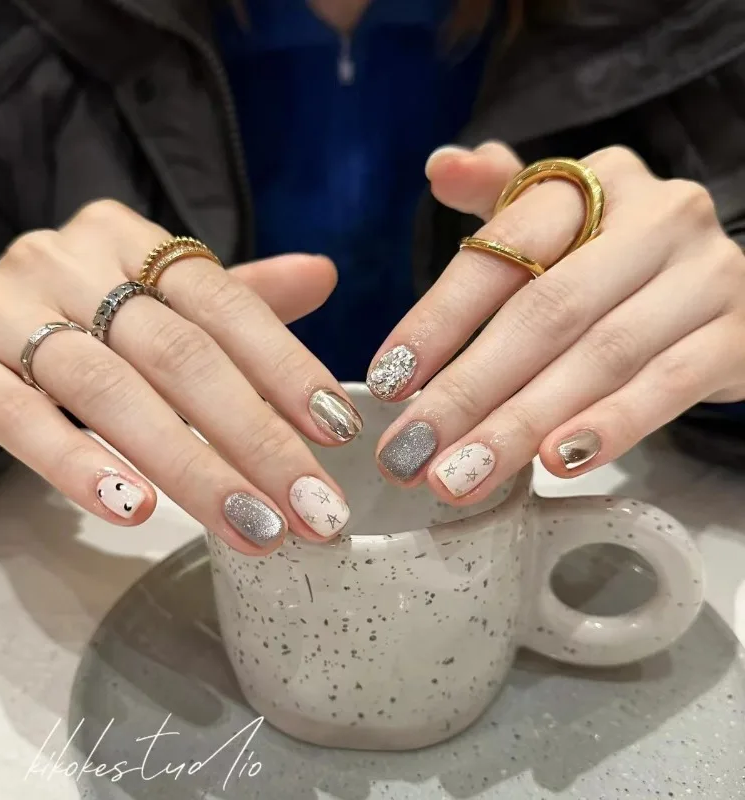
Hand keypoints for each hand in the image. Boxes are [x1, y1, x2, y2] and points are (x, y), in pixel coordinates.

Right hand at [0, 200, 360, 551]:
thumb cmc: (77, 322)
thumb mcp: (155, 301)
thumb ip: (237, 297)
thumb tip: (324, 274)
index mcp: (130, 241)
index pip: (224, 301)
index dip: (285, 366)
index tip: (338, 432)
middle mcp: (68, 262)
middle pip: (178, 354)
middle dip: (255, 438)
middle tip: (311, 508)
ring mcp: (6, 311)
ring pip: (110, 392)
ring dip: (190, 468)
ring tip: (250, 527)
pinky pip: (22, 418)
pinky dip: (81, 466)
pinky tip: (135, 511)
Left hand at [370, 142, 744, 501]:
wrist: (725, 285)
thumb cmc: (615, 259)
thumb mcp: (559, 220)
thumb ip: (498, 196)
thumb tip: (440, 166)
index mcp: (593, 186)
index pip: (502, 252)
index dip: (439, 319)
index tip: (388, 380)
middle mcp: (655, 218)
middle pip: (545, 312)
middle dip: (468, 390)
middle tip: (410, 452)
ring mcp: (705, 276)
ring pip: (600, 357)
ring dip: (521, 425)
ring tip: (460, 476)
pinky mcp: (738, 335)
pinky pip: (670, 386)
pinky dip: (610, 427)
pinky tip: (555, 464)